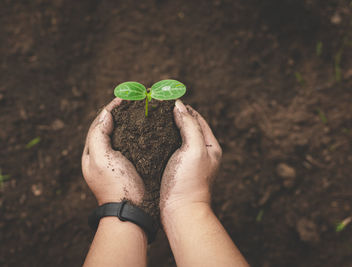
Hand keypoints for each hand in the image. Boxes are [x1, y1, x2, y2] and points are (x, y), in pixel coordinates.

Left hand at [82, 98, 144, 204]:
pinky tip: (149, 129)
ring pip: (122, 135)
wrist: (132, 212)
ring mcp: (117, 162)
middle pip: (109, 128)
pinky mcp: (131, 166)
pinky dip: (139, 134)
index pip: (98, 124)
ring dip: (130, 122)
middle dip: (120, 113)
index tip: (124, 97)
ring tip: (142, 110)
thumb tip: (106, 113)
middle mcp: (103, 157)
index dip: (110, 109)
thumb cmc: (116, 185)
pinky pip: (133, 144)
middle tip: (134, 101)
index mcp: (92, 154)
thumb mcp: (102, 159)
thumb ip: (99, 135)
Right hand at [160, 100, 221, 216]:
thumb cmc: (189, 182)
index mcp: (210, 145)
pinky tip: (148, 138)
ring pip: (176, 137)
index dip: (183, 107)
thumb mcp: (194, 149)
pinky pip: (168, 149)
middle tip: (156, 107)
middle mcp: (201, 152)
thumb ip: (189, 125)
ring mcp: (187, 162)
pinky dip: (159, 140)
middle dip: (173, 115)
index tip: (166, 99)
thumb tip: (179, 106)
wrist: (180, 212)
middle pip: (187, 126)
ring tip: (150, 119)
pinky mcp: (175, 169)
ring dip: (165, 127)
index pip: (197, 118)